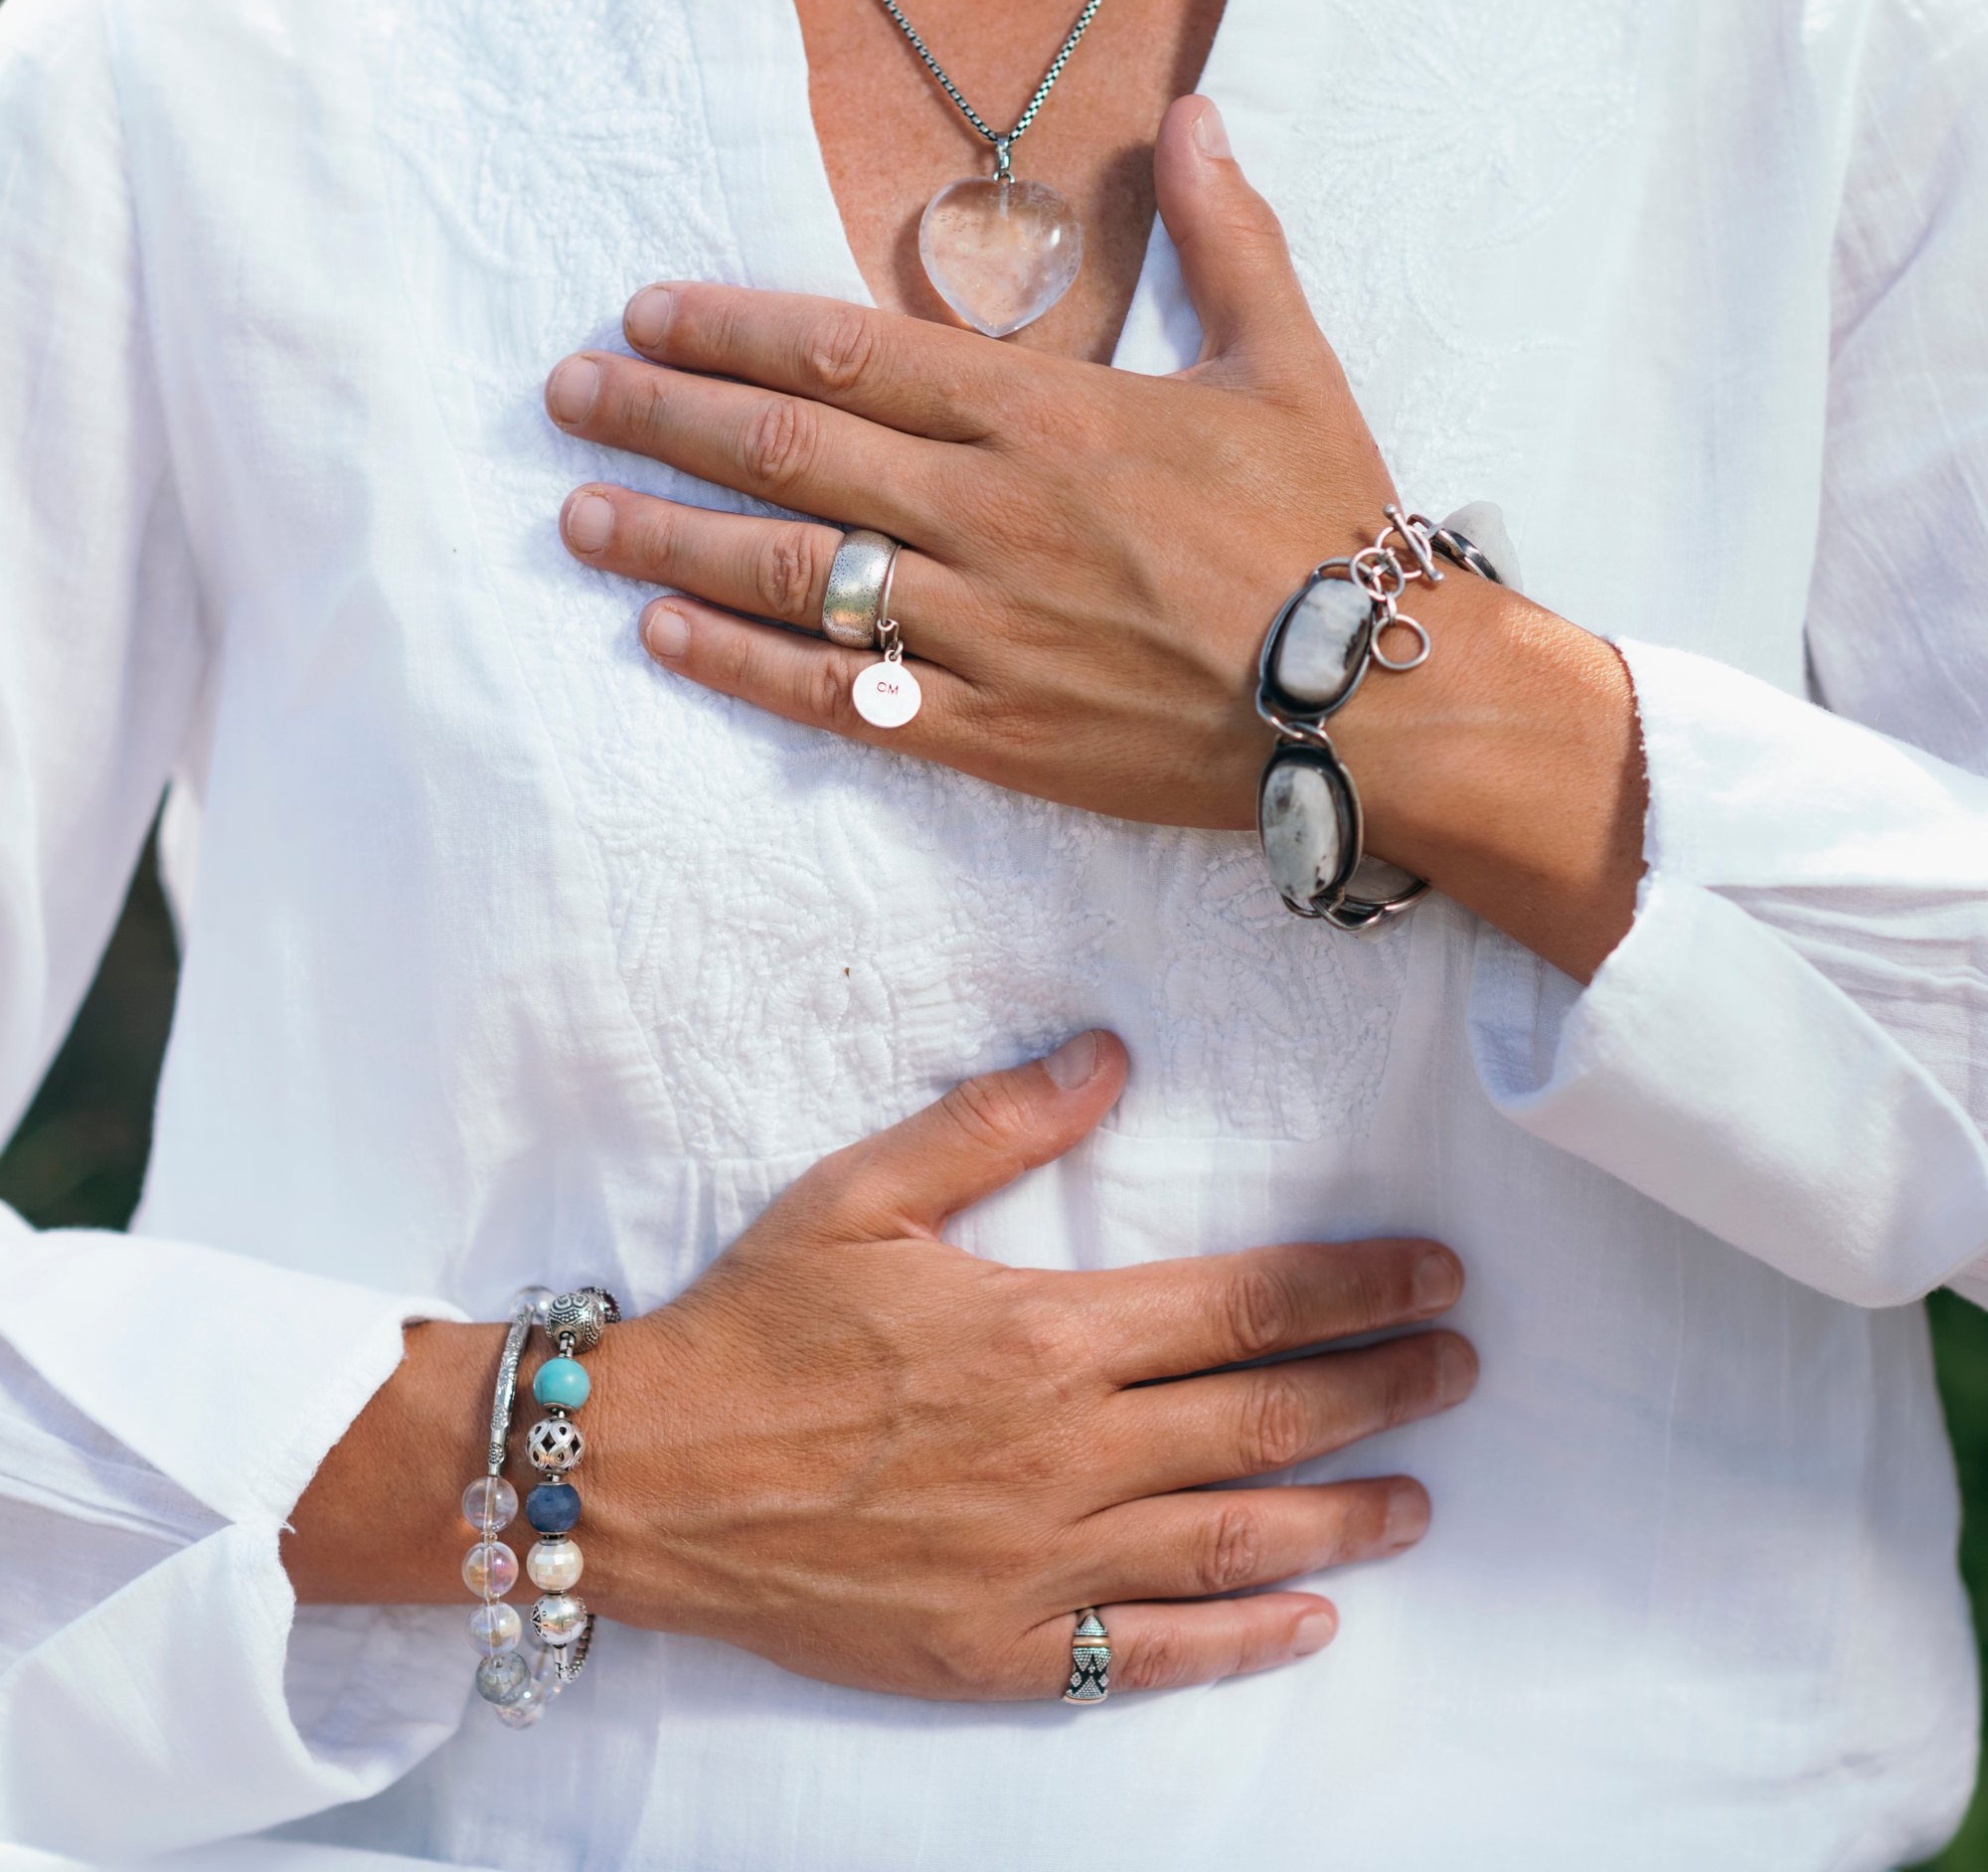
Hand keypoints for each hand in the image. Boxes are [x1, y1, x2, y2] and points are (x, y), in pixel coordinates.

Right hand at [286, 1034, 1474, 1700]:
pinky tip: (1310, 1620)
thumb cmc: (755, 1326)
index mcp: (1047, 1332)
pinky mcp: (1003, 1648)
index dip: (1358, 1288)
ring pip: (1238, 1537)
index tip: (1434, 1275)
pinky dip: (1244, 1638)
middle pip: (1270, 1418)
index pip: (1248, 1304)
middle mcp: (1070, 1451)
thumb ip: (997, 1123)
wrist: (646, 1477)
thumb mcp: (862, 1195)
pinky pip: (1155, 1652)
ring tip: (1421, 1496)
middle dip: (1383, 1389)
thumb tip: (1109, 1056)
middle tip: (1461, 1368)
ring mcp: (1045, 1562)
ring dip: (1346, 1512)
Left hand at [545, 96, 1646, 979]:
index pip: (849, 351)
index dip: (732, 328)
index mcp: (1044, 415)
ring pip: (791, 573)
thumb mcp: (1287, 362)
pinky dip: (744, 666)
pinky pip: (839, 695)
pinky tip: (665, 638)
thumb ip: (1226, 237)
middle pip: (788, 451)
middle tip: (568, 396)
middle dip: (664, 417)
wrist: (1373, 698)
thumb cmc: (1328, 529)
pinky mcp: (988, 730)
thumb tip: (1196, 115)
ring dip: (670, 538)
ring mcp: (978, 628)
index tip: (644, 313)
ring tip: (579, 515)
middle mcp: (987, 514)